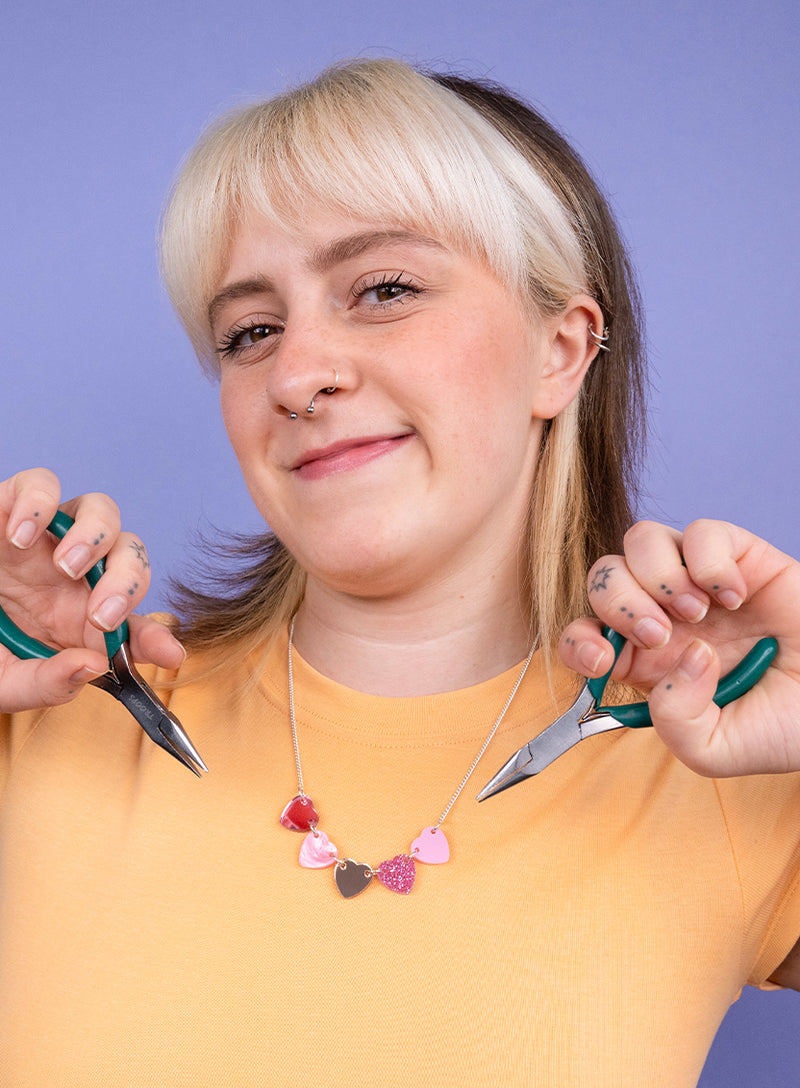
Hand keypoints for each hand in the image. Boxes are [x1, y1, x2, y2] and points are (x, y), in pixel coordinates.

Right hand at [0, 468, 184, 711]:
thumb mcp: (8, 681)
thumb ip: (47, 684)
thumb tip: (92, 667)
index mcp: (80, 618)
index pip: (136, 622)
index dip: (157, 636)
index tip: (170, 656)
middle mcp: (73, 574)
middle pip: (130, 556)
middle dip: (129, 583)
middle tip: (100, 614)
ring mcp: (45, 539)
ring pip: (101, 510)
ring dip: (96, 537)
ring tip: (67, 566)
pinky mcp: (10, 509)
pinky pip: (40, 483)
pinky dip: (38, 501)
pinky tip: (20, 535)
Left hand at [559, 519, 799, 775]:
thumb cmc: (783, 727)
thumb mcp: (715, 749)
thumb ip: (676, 723)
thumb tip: (677, 657)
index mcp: (648, 662)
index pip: (585, 634)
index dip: (579, 641)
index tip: (605, 660)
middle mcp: (665, 615)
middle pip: (603, 578)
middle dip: (619, 605)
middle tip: (661, 636)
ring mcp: (699, 582)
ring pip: (639, 541)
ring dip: (656, 576)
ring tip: (698, 612)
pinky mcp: (740, 557)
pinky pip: (701, 532)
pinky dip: (709, 560)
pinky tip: (735, 595)